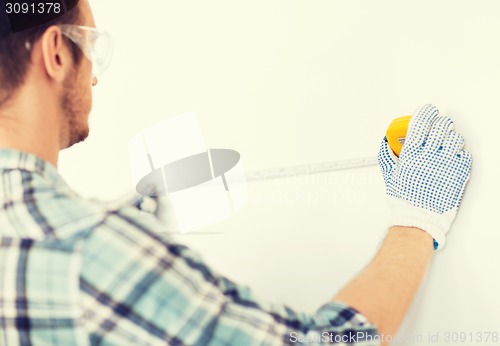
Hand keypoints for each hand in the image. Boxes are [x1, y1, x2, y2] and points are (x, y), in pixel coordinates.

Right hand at [378, 104, 472, 249]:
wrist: (419, 217)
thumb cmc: (404, 199)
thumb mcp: (389, 174)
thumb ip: (387, 155)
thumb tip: (386, 142)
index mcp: (411, 153)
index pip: (421, 122)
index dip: (426, 112)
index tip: (428, 111)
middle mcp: (429, 156)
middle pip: (441, 126)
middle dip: (441, 122)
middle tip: (439, 126)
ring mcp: (446, 164)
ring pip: (456, 138)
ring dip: (452, 138)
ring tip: (447, 145)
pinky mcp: (459, 173)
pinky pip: (465, 155)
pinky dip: (460, 155)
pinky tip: (452, 160)